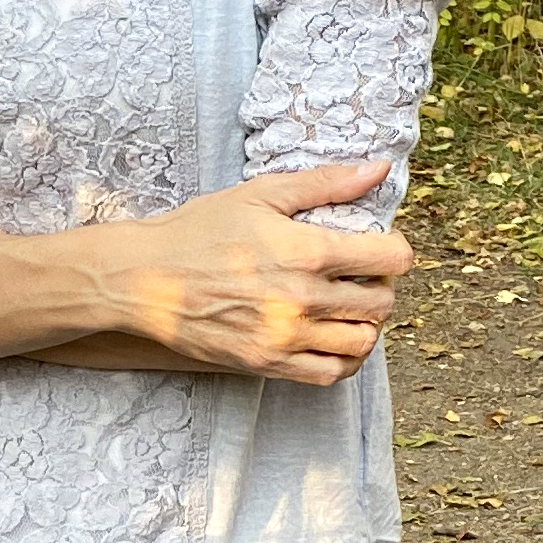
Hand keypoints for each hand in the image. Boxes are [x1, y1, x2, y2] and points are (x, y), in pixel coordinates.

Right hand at [106, 162, 412, 386]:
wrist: (147, 279)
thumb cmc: (200, 230)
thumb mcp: (260, 194)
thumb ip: (324, 183)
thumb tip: (378, 169)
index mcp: (306, 251)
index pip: (390, 258)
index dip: (395, 248)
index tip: (380, 244)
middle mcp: (303, 299)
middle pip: (382, 303)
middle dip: (382, 284)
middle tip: (362, 272)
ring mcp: (287, 337)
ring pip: (362, 342)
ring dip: (365, 323)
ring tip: (347, 304)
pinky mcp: (269, 364)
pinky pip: (330, 373)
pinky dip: (342, 358)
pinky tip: (330, 335)